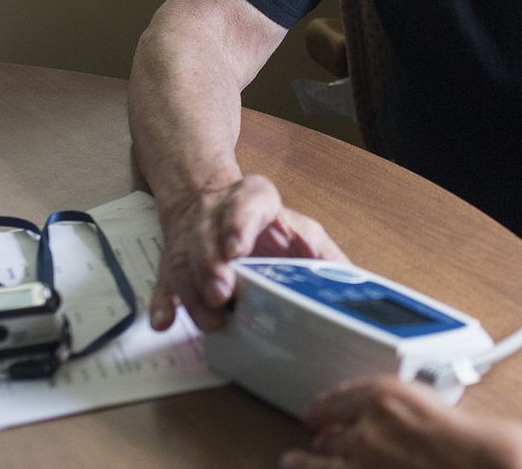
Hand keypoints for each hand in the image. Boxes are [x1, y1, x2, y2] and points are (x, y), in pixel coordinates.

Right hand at [147, 173, 344, 332]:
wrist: (213, 204)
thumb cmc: (265, 227)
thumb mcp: (301, 232)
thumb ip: (324, 257)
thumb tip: (358, 287)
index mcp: (254, 201)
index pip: (247, 203)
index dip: (238, 224)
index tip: (236, 249)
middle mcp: (217, 214)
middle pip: (209, 235)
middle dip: (213, 265)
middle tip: (223, 292)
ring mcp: (191, 237)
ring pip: (185, 259)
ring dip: (193, 290)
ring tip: (209, 316)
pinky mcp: (174, 260)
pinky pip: (164, 280)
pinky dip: (163, 301)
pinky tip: (164, 320)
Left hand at [280, 379, 521, 468]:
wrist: (481, 461)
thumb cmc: (466, 436)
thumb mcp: (426, 400)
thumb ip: (395, 402)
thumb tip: (374, 406)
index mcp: (383, 394)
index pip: (337, 398)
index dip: (322, 405)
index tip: (315, 410)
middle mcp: (368, 426)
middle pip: (328, 428)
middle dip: (320, 432)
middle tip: (312, 431)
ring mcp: (367, 459)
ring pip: (324, 459)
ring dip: (307, 460)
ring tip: (292, 460)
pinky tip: (308, 467)